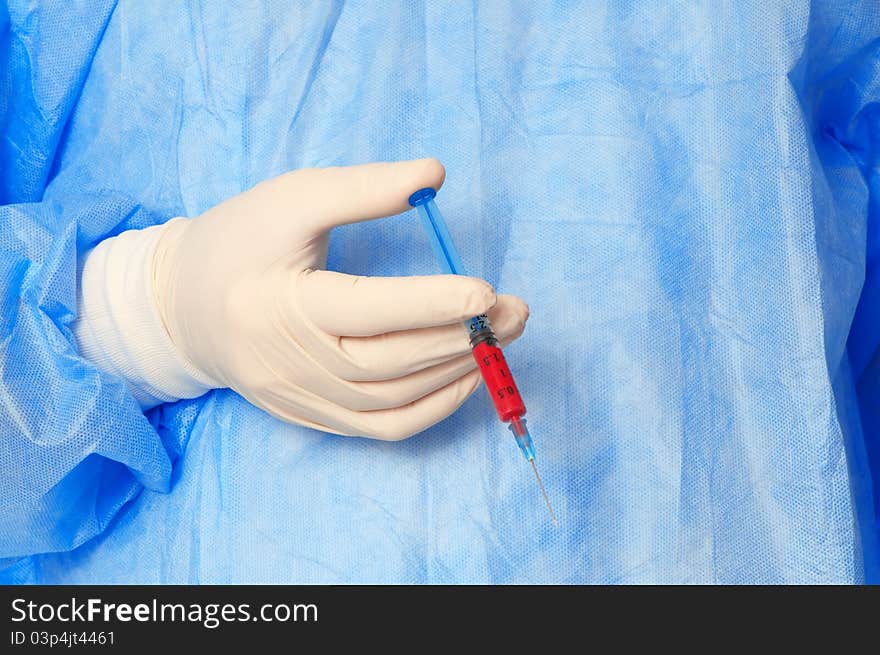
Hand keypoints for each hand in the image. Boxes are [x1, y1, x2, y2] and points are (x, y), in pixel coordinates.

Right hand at [150, 159, 528, 438]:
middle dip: (460, 336)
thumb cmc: (239, 242)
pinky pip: (384, 429)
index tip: (486, 291)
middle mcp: (292, 366)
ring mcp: (303, 401)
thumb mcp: (291, 197)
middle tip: (515, 311)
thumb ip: (363, 187)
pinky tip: (465, 376)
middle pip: (390, 362)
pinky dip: (432, 408)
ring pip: (395, 401)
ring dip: (456, 371)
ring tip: (500, 336)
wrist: (180, 307)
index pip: (367, 312)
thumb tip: (435, 174)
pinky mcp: (314, 418)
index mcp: (281, 306)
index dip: (430, 304)